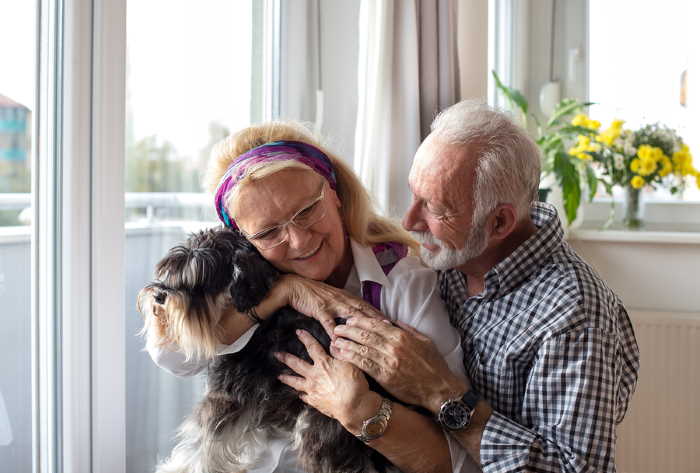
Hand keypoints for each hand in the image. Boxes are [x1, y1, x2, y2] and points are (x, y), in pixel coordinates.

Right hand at [275, 274, 384, 337]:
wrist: (293, 285)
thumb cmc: (312, 294)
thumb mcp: (332, 299)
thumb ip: (343, 308)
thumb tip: (355, 318)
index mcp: (347, 297)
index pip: (367, 306)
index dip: (380, 314)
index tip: (393, 323)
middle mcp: (343, 299)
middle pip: (364, 311)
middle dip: (378, 320)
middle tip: (390, 330)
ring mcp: (332, 304)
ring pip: (351, 316)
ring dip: (362, 325)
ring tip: (372, 337)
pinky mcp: (319, 309)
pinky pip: (329, 322)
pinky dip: (335, 332)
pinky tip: (340, 342)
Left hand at [276, 329, 377, 430]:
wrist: (354, 406)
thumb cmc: (355, 384)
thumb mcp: (350, 363)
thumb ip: (340, 353)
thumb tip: (333, 343)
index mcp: (323, 364)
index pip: (312, 347)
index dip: (305, 338)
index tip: (298, 332)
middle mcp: (315, 376)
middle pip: (297, 364)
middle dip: (286, 358)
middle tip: (276, 354)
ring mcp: (313, 390)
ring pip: (296, 382)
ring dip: (287, 378)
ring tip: (279, 377)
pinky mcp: (315, 402)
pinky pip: (305, 398)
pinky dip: (302, 395)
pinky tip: (300, 395)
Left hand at [332, 315, 468, 411]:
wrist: (439, 389)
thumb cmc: (433, 365)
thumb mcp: (424, 341)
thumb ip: (407, 329)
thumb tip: (391, 321)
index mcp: (402, 336)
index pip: (375, 324)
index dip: (359, 321)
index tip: (349, 319)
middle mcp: (393, 347)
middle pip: (364, 335)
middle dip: (348, 330)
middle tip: (336, 328)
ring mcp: (388, 362)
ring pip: (360, 349)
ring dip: (345, 343)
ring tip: (334, 340)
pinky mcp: (384, 377)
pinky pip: (363, 365)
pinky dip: (349, 359)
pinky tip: (340, 355)